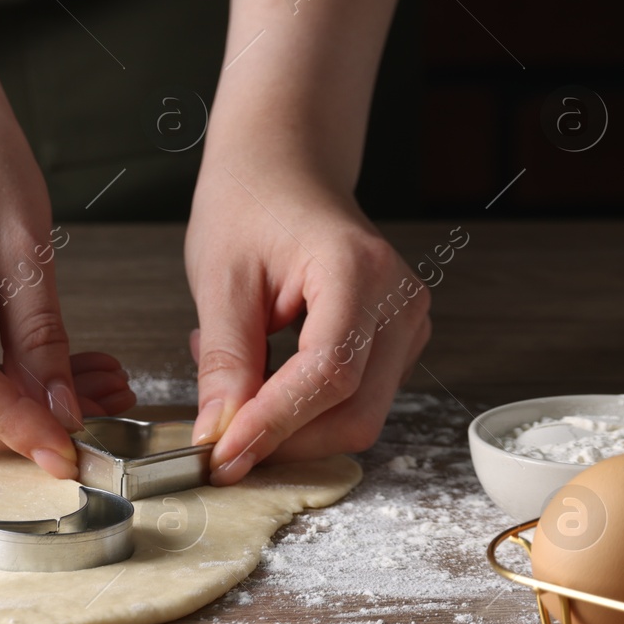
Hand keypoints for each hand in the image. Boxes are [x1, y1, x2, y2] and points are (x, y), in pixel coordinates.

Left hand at [184, 162, 429, 483]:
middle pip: (353, 411)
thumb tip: (217, 433)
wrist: (285, 168)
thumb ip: (223, 361)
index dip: (274, 424)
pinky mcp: (397, 342)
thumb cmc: (251, 203)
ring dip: (290, 425)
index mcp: (357, 271)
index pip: (327, 374)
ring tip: (234, 379)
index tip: (222, 455)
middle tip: (215, 437)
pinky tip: (262, 373)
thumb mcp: (220, 279)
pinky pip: (356, 400)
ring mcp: (407, 323)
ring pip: (357, 416)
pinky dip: (304, 409)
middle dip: (283, 441)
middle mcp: (399, 301)